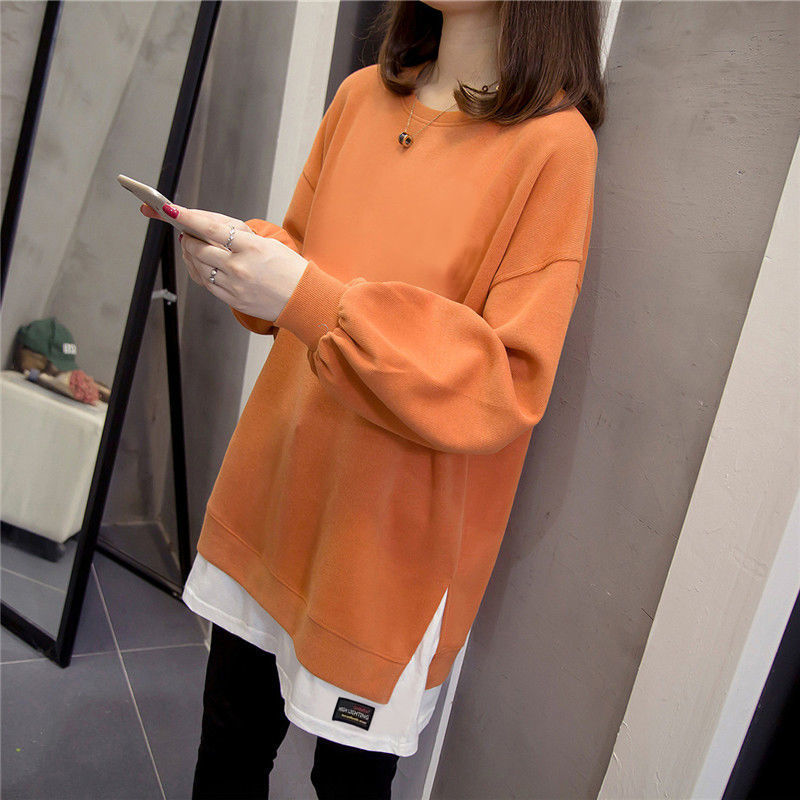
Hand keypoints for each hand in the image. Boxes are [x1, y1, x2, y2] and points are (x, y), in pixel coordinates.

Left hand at [139, 203, 307, 320]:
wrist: (304, 299)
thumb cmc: (290, 269)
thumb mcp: (268, 244)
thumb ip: (238, 237)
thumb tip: (208, 229)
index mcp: (252, 248)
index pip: (212, 229)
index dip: (188, 218)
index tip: (172, 210)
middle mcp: (241, 267)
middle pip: (200, 250)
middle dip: (188, 239)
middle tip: (185, 232)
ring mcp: (236, 286)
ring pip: (200, 268)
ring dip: (190, 256)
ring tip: (192, 248)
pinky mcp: (234, 300)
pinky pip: (207, 284)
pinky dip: (198, 272)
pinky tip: (199, 266)